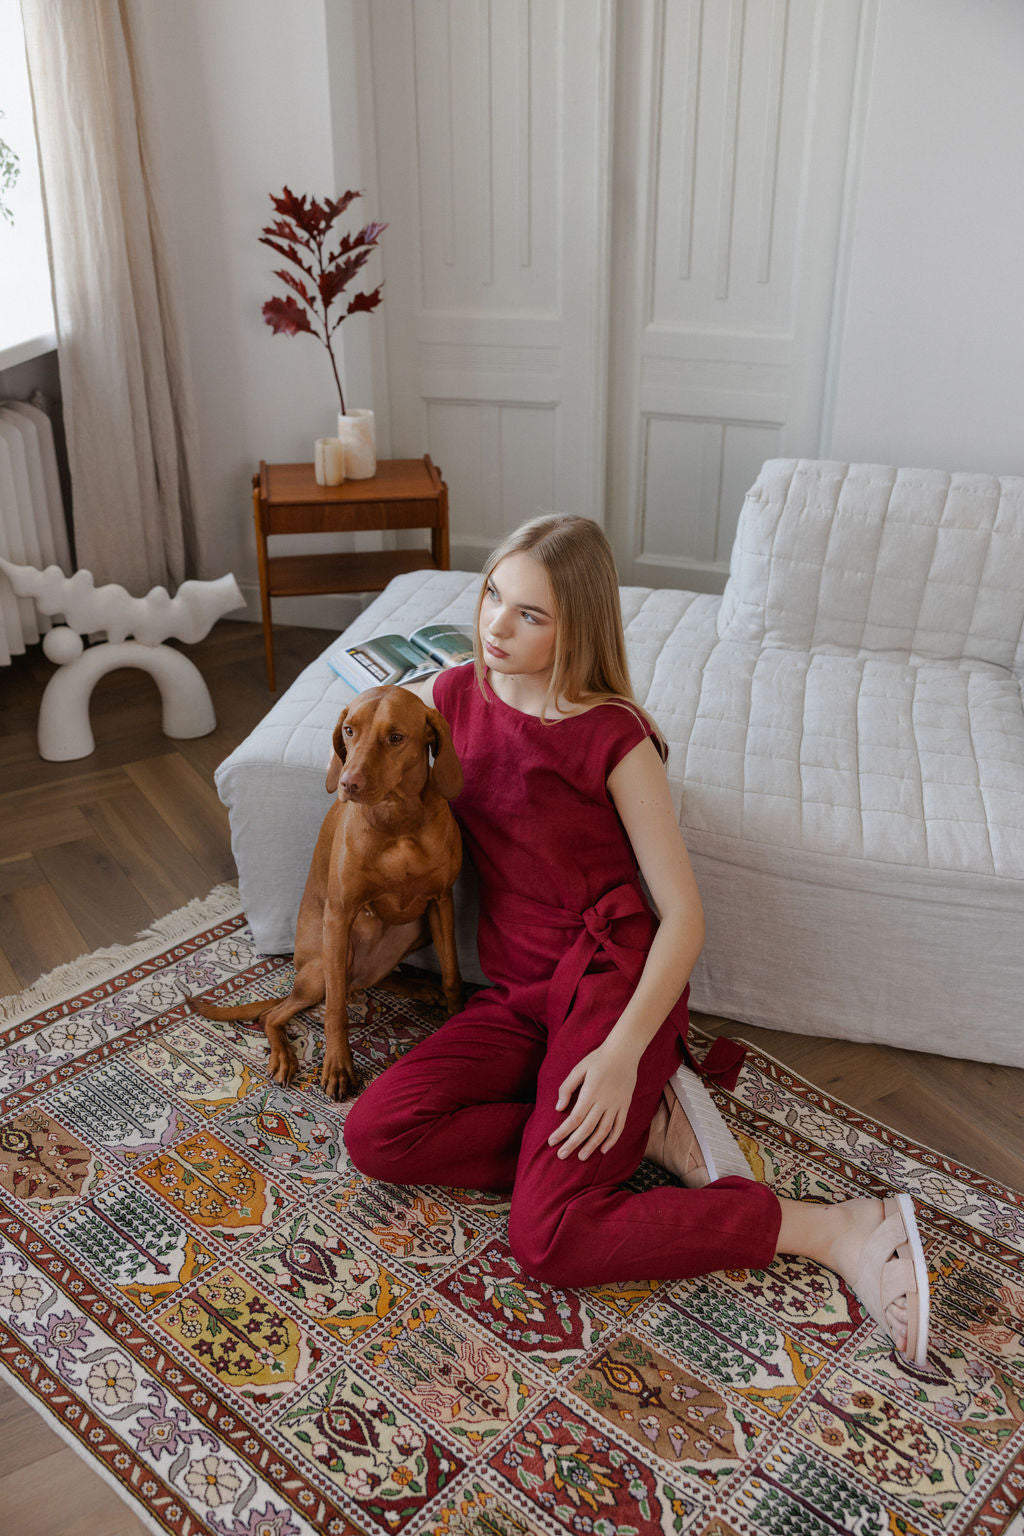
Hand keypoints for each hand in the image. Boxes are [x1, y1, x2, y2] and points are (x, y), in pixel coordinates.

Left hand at [547, 1039, 638, 1160]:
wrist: (624, 1051)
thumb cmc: (598, 1058)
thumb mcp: (578, 1069)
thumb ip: (567, 1088)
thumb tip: (559, 1108)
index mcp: (590, 1092)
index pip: (574, 1118)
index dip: (562, 1132)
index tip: (552, 1142)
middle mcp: (603, 1102)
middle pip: (586, 1128)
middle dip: (572, 1144)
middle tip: (561, 1156)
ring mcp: (616, 1105)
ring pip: (603, 1131)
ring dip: (591, 1145)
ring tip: (581, 1157)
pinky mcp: (625, 1106)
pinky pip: (619, 1126)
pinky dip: (612, 1139)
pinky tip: (603, 1149)